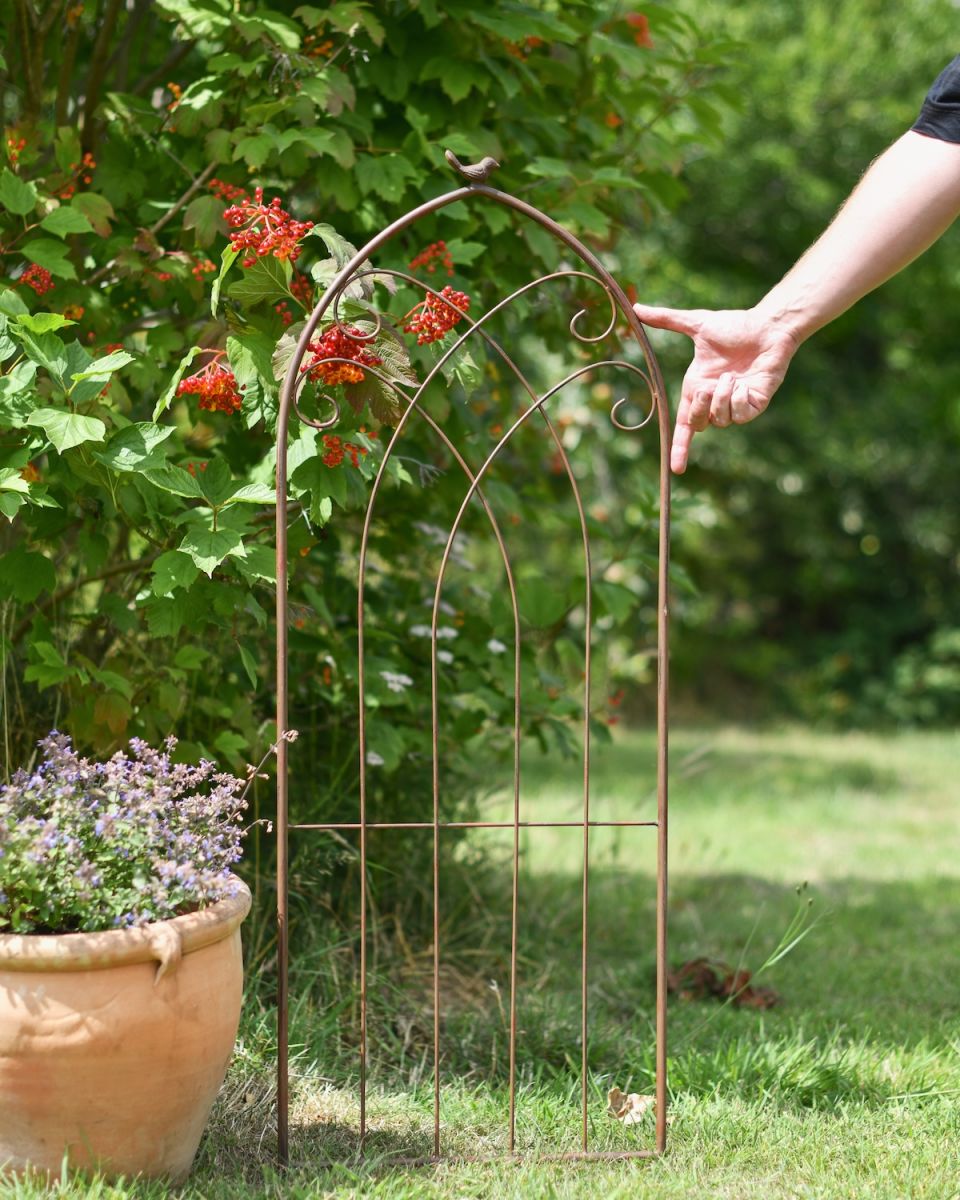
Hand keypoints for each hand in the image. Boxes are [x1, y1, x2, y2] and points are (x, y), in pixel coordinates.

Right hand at [632, 304, 799, 472]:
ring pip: (720, 420)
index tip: (676, 469)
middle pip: (698, 425)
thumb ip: (667, 320)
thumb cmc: (735, 326)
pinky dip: (738, 400)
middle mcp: (714, 400)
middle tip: (707, 387)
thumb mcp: (697, 324)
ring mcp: (735, 404)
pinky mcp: (755, 405)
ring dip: (722, 398)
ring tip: (732, 376)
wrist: (767, 326)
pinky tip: (744, 383)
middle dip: (699, 409)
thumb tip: (637, 308)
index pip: (685, 425)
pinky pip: (739, 416)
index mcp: (698, 388)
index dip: (680, 448)